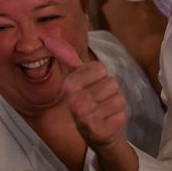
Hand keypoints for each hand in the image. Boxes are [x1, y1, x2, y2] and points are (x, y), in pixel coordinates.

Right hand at [44, 36, 127, 151]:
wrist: (93, 132)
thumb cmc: (86, 98)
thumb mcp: (75, 77)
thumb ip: (66, 56)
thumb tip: (49, 37)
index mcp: (68, 86)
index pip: (100, 68)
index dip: (99, 76)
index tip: (91, 85)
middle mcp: (75, 102)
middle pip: (112, 82)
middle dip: (109, 90)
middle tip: (98, 100)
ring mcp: (87, 119)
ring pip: (119, 98)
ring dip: (115, 103)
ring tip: (103, 109)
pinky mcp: (101, 132)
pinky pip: (122, 114)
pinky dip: (118, 117)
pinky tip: (107, 121)